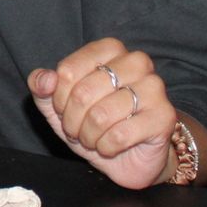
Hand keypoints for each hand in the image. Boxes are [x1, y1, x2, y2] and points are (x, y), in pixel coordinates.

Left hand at [27, 37, 175, 189]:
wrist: (128, 157)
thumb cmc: (93, 123)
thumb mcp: (58, 105)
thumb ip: (42, 86)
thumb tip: (44, 79)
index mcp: (110, 49)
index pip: (68, 71)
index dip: (58, 98)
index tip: (64, 110)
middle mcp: (136, 61)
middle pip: (83, 93)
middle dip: (72, 120)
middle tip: (78, 130)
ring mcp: (154, 87)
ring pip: (101, 115)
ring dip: (89, 135)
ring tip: (93, 138)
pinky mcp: (164, 116)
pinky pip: (119, 135)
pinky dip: (106, 146)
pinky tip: (110, 146)